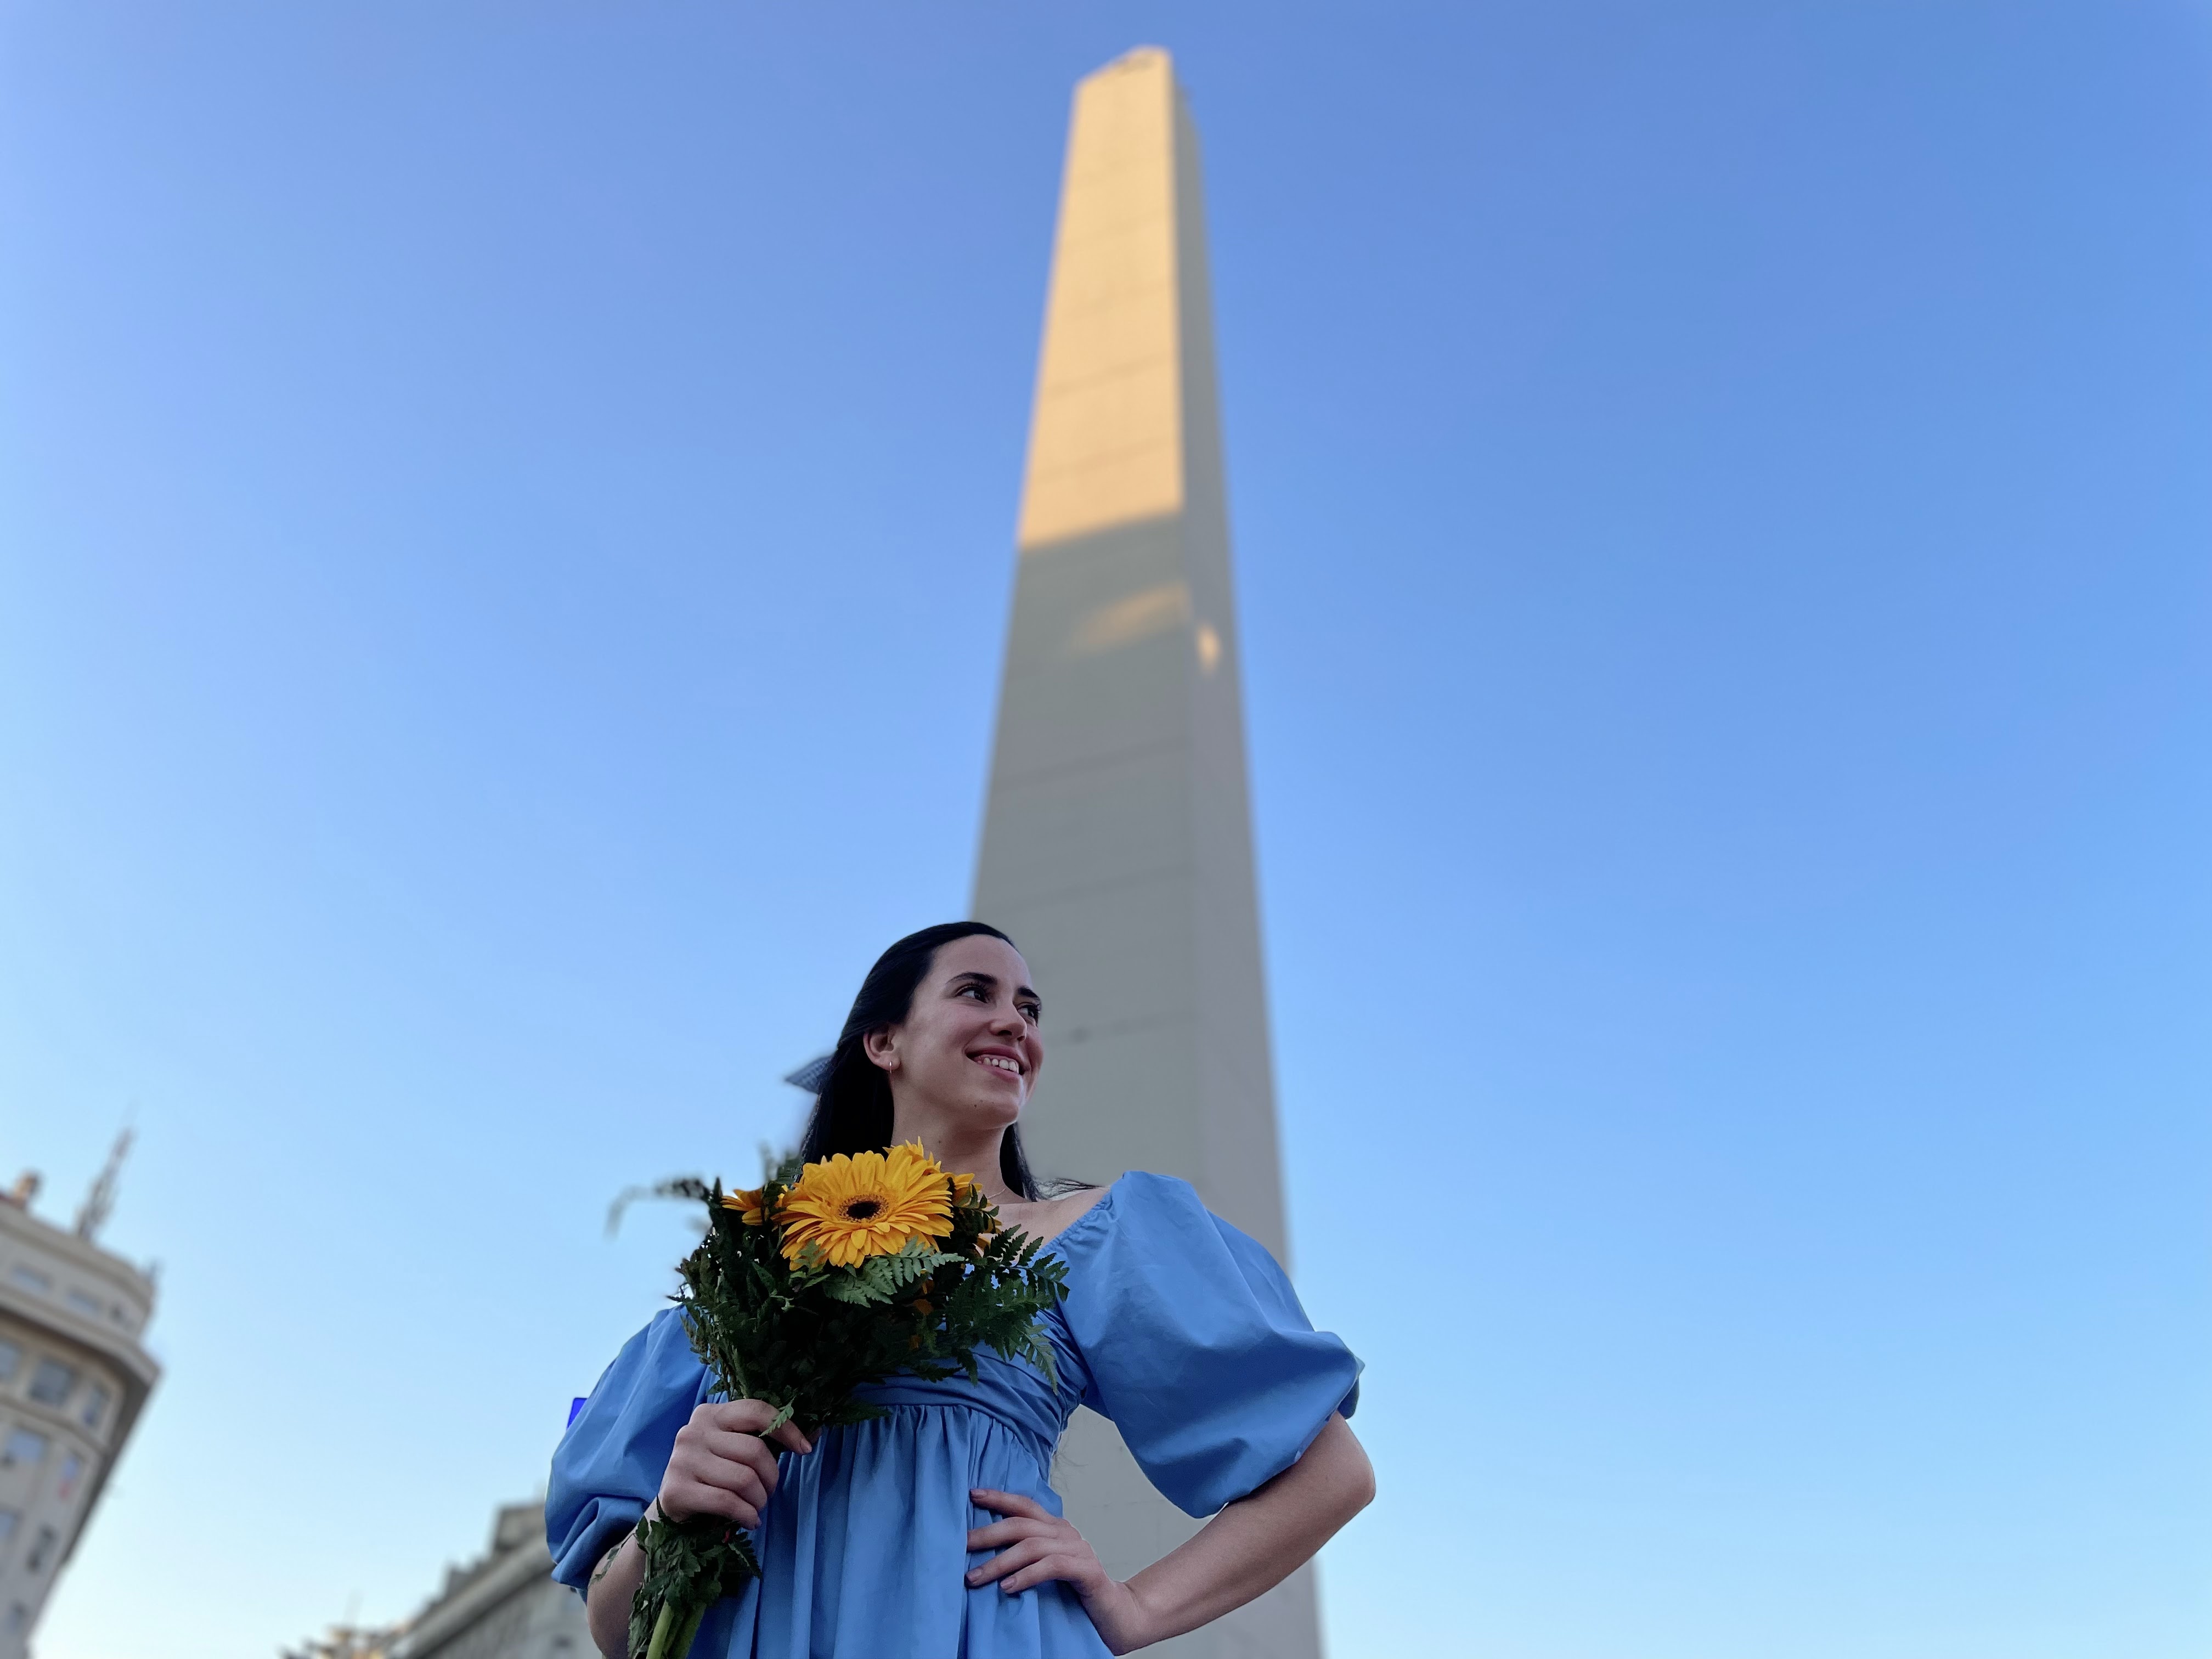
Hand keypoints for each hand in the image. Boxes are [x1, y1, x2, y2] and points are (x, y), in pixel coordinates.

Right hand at [655, 1400, 812, 1530]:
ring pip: (743, 1479)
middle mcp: (692, 1431)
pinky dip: (747, 1515)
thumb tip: (815, 1433)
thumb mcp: (736, 1450)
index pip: (756, 1411)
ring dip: (760, 1500)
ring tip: (757, 1507)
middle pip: (754, 1451)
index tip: (805, 1449)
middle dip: (772, 1477)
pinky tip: (750, 1521)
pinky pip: (727, 1502)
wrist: (672, 1509)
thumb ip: (768, 1439)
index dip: (786, 1429)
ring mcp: (681, 1460)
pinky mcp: (676, 1490)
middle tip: (769, 1492)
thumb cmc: (713, 1475)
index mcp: (710, 1414)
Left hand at [966, 1489, 1155, 1653]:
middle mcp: (1066, 1533)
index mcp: (1056, 1529)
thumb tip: (982, 1555)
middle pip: (1021, 1524)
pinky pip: (1051, 1566)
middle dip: (987, 1534)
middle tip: (960, 1546)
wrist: (1118, 1618)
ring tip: (974, 1578)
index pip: (1024, 1506)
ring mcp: (1079, 1550)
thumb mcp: (1046, 1570)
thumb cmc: (1075, 1595)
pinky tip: (1008, 1587)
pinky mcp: (1087, 1571)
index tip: (972, 1495)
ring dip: (999, 1562)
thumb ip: (1025, 1557)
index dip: (999, 1498)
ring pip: (1031, 1546)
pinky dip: (1027, 1575)